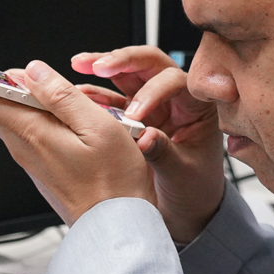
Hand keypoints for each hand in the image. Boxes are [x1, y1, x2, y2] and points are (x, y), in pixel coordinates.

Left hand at [0, 57, 155, 225]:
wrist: (114, 229)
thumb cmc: (113, 183)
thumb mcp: (97, 127)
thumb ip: (62, 96)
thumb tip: (32, 71)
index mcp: (33, 132)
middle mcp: (25, 148)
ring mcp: (32, 162)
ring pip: (9, 121)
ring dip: (6, 99)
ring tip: (14, 82)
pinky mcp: (42, 171)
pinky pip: (25, 135)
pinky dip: (25, 116)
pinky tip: (42, 111)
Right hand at [71, 47, 225, 243]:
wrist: (189, 213)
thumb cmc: (196, 193)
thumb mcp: (182, 176)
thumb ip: (164, 154)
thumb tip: (145, 137)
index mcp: (196, 107)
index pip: (174, 81)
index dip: (152, 91)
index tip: (134, 112)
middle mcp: (174, 100)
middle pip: (148, 65)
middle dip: (122, 60)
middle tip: (97, 64)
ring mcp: (151, 106)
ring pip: (127, 76)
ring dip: (103, 67)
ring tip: (80, 65)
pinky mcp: (132, 119)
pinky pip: (111, 100)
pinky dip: (94, 95)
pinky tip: (77, 94)